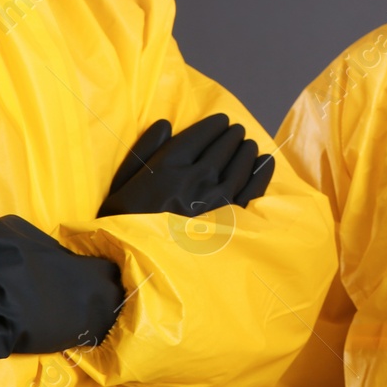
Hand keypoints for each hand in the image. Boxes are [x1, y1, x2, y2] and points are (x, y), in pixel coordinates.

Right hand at [100, 113, 274, 217]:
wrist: (133, 265)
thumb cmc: (122, 223)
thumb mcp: (122, 183)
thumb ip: (144, 150)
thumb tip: (165, 123)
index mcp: (168, 167)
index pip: (198, 136)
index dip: (212, 126)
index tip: (221, 120)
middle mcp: (194, 180)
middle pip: (222, 149)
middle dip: (231, 136)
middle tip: (236, 130)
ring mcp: (215, 202)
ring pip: (239, 167)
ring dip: (245, 152)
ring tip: (248, 144)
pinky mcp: (228, 222)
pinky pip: (251, 191)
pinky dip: (260, 174)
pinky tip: (265, 162)